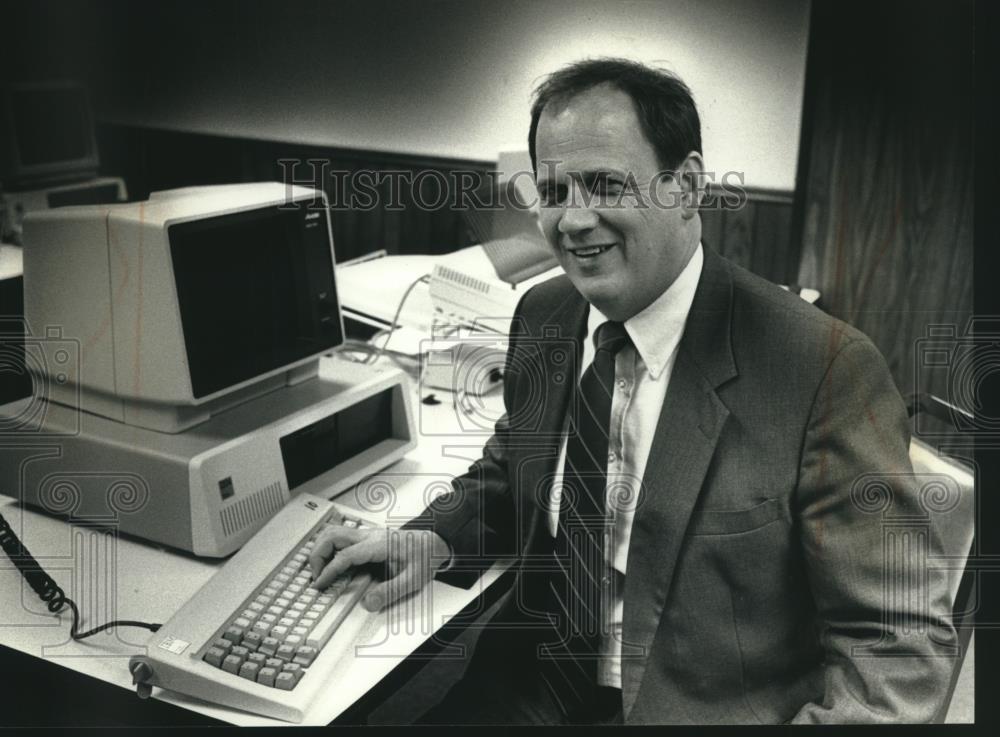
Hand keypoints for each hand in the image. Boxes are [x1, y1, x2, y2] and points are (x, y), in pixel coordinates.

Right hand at [308, 526, 450, 611]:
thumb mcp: (413, 580)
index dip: (328, 570)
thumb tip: (368, 603)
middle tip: (316, 577)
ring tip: (320, 571)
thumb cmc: (425, 557)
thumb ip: (390, 592)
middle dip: (317, 555)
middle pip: (332, 535)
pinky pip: (341, 537)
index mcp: (379, 545)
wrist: (436, 542)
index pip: (345, 555)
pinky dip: (329, 548)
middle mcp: (370, 536)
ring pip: (334, 532)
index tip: (319, 584)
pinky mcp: (367, 538)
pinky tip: (331, 564)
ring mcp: (367, 535)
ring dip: (321, 549)